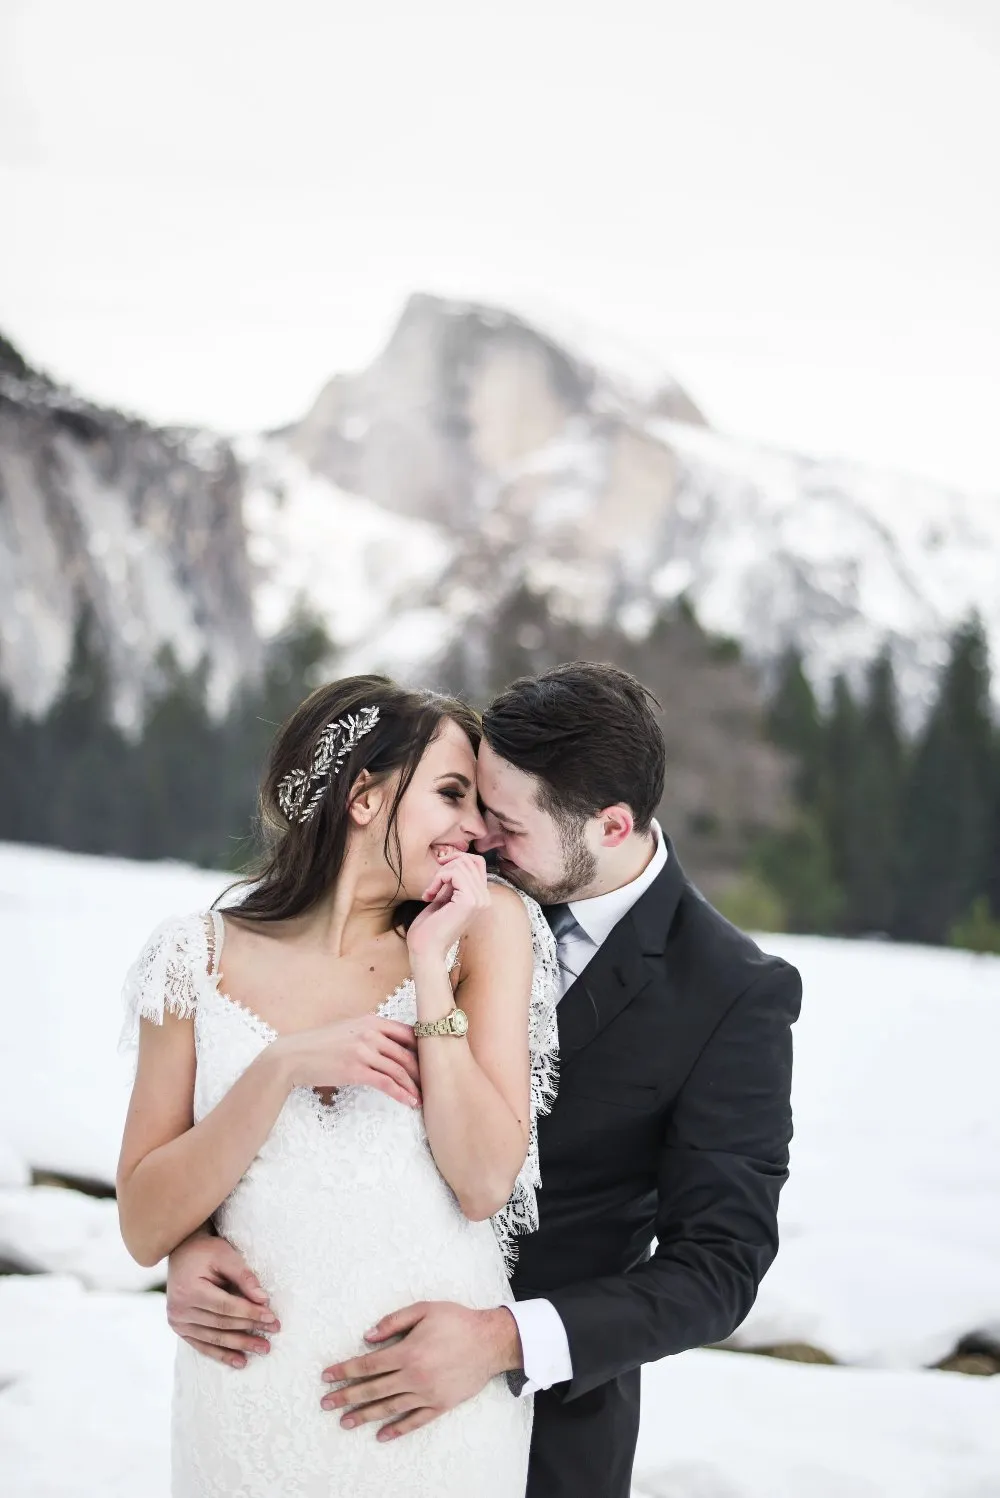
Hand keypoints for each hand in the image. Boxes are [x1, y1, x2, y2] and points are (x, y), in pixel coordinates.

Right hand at [166, 1232, 279, 1368]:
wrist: (181, 1252)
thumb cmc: (206, 1251)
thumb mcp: (226, 1255)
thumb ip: (244, 1276)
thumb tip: (264, 1299)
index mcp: (190, 1290)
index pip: (226, 1306)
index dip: (250, 1313)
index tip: (271, 1317)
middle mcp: (180, 1309)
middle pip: (222, 1324)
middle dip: (250, 1329)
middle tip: (273, 1332)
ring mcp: (177, 1321)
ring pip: (214, 1338)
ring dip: (240, 1345)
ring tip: (263, 1348)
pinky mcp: (179, 1328)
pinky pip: (202, 1345)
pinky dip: (222, 1354)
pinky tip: (240, 1361)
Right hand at [276, 1015, 420, 1108]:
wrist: (293, 1056)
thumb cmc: (319, 1045)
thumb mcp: (347, 1030)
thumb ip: (369, 1033)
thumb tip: (389, 1045)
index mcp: (370, 1020)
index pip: (407, 1032)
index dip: (422, 1048)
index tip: (429, 1062)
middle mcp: (370, 1033)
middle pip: (407, 1053)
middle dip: (421, 1071)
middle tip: (430, 1084)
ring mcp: (364, 1051)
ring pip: (399, 1069)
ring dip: (413, 1086)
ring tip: (421, 1098)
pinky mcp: (356, 1070)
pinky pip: (386, 1083)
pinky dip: (401, 1094)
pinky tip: (409, 1102)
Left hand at [320, 1302, 521, 1439]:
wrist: (491, 1341)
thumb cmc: (457, 1321)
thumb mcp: (425, 1309)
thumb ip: (394, 1321)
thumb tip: (367, 1336)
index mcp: (408, 1351)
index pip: (368, 1365)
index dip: (345, 1370)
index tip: (327, 1376)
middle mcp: (414, 1376)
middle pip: (373, 1389)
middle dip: (346, 1396)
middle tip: (325, 1403)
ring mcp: (427, 1394)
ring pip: (389, 1408)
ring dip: (365, 1415)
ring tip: (344, 1422)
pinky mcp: (440, 1405)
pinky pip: (414, 1421)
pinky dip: (397, 1429)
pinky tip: (381, 1435)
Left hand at [406, 852, 490, 965]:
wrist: (425, 950)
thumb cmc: (430, 928)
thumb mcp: (444, 898)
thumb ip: (453, 882)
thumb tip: (453, 858)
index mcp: (481, 897)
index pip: (477, 863)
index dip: (457, 858)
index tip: (439, 869)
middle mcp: (485, 898)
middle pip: (470, 860)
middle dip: (446, 866)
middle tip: (432, 886)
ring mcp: (479, 900)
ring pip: (461, 864)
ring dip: (439, 875)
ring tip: (430, 892)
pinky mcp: (470, 901)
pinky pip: (454, 873)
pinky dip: (437, 879)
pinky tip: (429, 896)